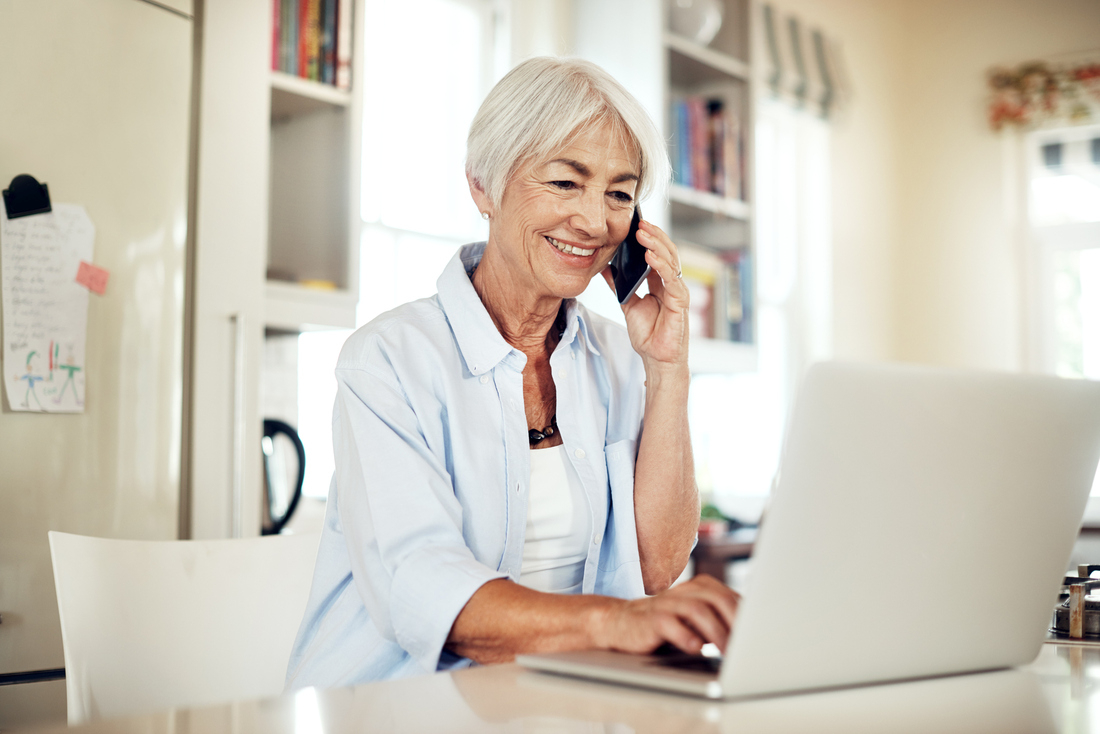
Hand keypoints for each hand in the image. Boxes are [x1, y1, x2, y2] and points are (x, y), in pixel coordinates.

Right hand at [595, 574, 740, 654]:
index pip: (731, 598)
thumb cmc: (668, 625)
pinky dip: (686, 636)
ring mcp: (668, 602)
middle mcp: (686, 591)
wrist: (622, 624)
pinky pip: (671, 624)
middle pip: (718, 599)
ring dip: (716, 632)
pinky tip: (696, 648)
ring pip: (698, 610)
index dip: (747, 618)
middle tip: (746, 646)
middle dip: (735, 623)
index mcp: (701, 588)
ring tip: (726, 652)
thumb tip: (753, 637)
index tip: (759, 637)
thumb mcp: (697, 621)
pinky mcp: (651, 618)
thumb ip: (720, 621)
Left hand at [601, 220, 689, 368]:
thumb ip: (619, 285)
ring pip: (671, 260)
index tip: (635, 224)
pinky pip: (671, 279)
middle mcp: (671, 283)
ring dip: (657, 245)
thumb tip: (605, 267)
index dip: (649, 238)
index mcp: (660, 282)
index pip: (658, 253)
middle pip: (666, 252)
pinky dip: (661, 266)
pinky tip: (650, 256)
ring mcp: (677, 291)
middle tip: (639, 222)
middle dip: (653, 236)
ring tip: (643, 233)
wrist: (655, 358)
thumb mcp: (627, 303)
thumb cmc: (647, 334)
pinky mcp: (680, 302)